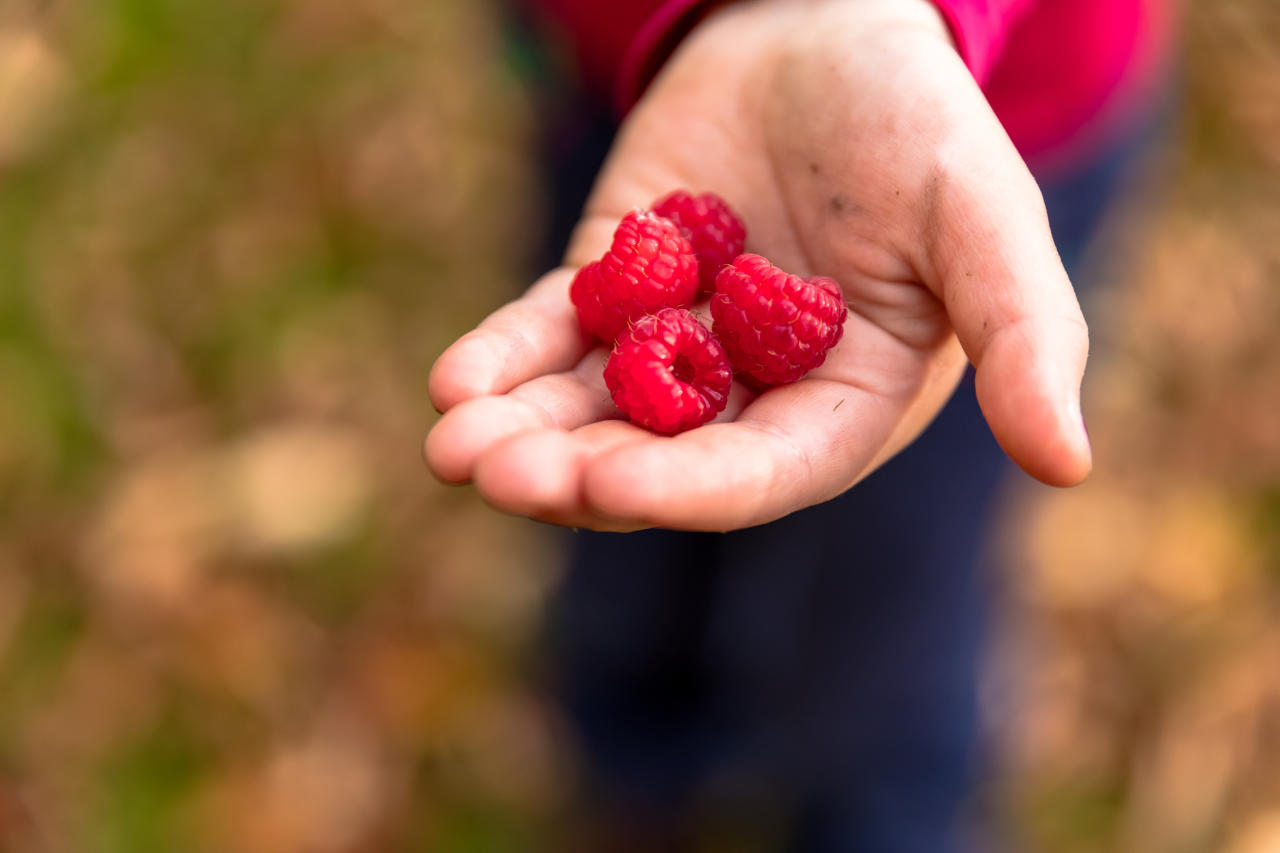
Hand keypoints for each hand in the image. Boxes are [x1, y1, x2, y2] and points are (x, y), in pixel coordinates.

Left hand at [425, 0, 1090, 530]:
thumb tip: (1069, 463)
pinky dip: (503, 357)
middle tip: (496, 475)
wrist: (823, 32)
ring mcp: (673, 345)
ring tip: (453, 446)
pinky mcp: (610, 289)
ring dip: (519, 434)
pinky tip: (453, 380)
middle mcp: (750, 394)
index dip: (688, 486)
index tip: (607, 483)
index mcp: (840, 403)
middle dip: (575, 473)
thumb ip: (1024, 333)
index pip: (763, 470)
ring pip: (588, 409)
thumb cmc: (918, 124)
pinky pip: (550, 334)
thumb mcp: (982, 218)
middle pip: (657, 457)